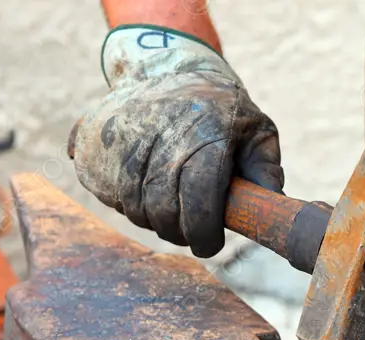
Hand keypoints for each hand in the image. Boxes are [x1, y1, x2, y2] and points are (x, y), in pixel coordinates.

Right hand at [70, 26, 283, 257]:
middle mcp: (163, 130)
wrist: (170, 69)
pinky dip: (126, 203)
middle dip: (178, 233)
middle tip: (191, 236)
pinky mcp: (95, 137)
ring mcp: (124, 132)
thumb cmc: (221, 112)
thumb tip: (269, 207)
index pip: (200, 197)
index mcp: (207, 131)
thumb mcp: (257, 132)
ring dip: (152, 220)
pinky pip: (107, 190)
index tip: (211, 245)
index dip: (204, 231)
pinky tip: (145, 195)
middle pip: (162, 207)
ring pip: (132, 203)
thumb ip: (266, 171)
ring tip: (170, 213)